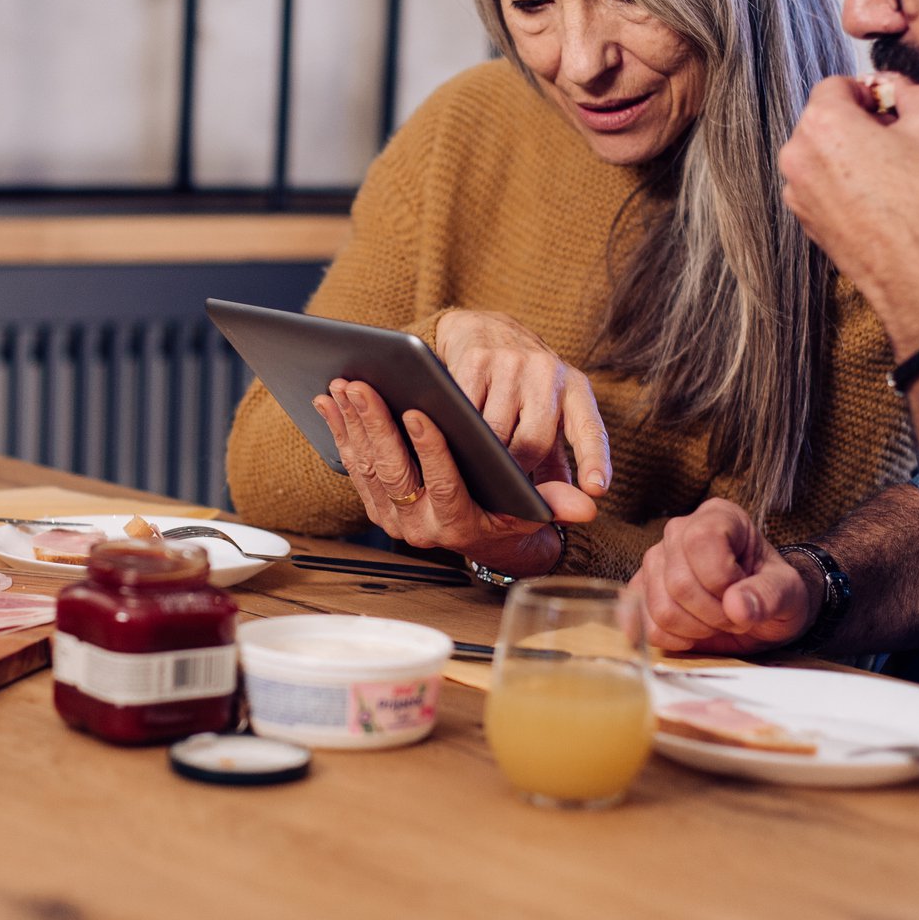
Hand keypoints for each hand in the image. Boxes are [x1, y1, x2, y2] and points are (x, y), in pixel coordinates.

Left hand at [313, 380, 595, 576]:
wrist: (479, 536)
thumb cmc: (509, 511)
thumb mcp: (533, 511)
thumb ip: (555, 504)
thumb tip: (590, 505)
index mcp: (460, 525)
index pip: (445, 486)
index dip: (431, 450)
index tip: (419, 412)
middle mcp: (421, 528)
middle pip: (395, 472)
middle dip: (376, 425)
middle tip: (362, 384)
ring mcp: (393, 517)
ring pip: (368, 465)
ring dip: (352, 423)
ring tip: (344, 383)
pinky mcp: (374, 504)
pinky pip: (351, 464)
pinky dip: (339, 431)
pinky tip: (329, 401)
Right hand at [434, 309, 610, 494]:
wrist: (485, 328)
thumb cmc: (522, 385)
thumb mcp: (549, 414)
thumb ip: (557, 460)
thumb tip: (565, 509)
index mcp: (575, 389)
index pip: (590, 429)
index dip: (594, 461)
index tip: (596, 490)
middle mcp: (549, 371)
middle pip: (534, 441)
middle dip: (517, 469)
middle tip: (502, 482)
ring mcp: (512, 362)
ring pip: (496, 431)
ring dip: (485, 454)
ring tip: (477, 461)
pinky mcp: (476, 359)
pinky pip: (465, 411)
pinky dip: (459, 431)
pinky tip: (455, 434)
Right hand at [631, 499, 814, 653]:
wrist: (759, 612)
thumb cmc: (774, 593)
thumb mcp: (789, 593)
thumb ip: (769, 595)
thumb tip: (737, 606)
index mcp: (718, 517)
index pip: (700, 541)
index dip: (722, 579)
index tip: (743, 594)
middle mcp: (678, 532)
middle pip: (678, 582)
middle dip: (713, 614)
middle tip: (736, 617)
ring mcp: (654, 562)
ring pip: (661, 608)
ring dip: (696, 629)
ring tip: (717, 623)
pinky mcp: (641, 592)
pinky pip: (645, 625)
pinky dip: (674, 640)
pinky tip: (694, 633)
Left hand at [778, 74, 918, 349]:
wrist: (911, 272)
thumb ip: (910, 90)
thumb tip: (892, 84)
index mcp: (822, 123)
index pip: (836, 84)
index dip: (867, 93)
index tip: (890, 112)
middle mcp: (797, 153)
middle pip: (824, 117)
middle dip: (856, 122)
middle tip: (894, 144)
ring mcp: (794, 188)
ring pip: (820, 150)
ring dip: (847, 152)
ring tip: (886, 175)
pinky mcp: (801, 215)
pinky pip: (818, 181)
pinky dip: (840, 181)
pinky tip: (873, 199)